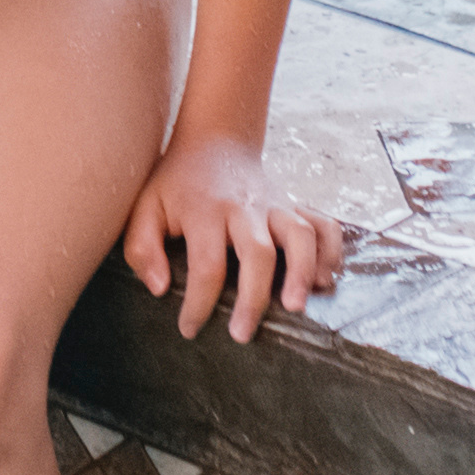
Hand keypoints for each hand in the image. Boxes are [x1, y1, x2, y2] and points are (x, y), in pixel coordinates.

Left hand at [120, 128, 344, 344]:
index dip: (198, 303)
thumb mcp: (145, 207)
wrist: (214, 140)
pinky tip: (324, 281)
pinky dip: (331, 252)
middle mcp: (244, 206)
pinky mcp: (296, 205)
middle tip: (242, 334)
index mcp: (204, 209)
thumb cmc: (176, 184)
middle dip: (253, 298)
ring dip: (302, 272)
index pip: (205, 264)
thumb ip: (142, 248)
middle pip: (258, 253)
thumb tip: (159, 288)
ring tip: (296, 308)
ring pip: (300, 235)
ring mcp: (276, 204)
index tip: (190, 329)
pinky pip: (324, 225)